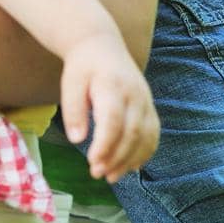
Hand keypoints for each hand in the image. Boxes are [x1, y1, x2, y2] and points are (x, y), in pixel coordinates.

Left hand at [59, 31, 159, 182]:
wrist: (103, 45)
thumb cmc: (83, 66)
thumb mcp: (70, 82)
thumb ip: (73, 109)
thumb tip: (76, 139)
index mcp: (113, 84)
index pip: (113, 119)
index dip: (105, 144)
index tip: (92, 162)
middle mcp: (135, 93)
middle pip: (132, 131)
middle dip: (116, 157)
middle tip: (97, 173)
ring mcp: (145, 100)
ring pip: (146, 136)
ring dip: (130, 160)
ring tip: (111, 176)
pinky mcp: (149, 106)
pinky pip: (153, 133)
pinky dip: (144, 153)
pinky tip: (130, 166)